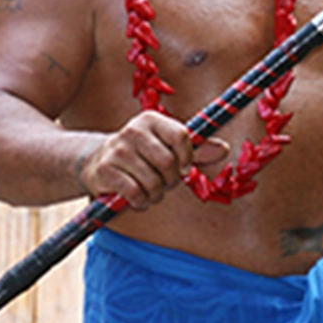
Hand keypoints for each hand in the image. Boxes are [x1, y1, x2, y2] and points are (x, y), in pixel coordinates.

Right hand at [77, 111, 228, 208]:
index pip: (181, 136)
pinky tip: (138, 199)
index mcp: (152, 120)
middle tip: (164, 183)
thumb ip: (197, 149)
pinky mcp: (105, 170)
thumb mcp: (168, 147)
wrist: (98, 162)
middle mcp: (133, 130)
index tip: (184, 169)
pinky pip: (135, 193)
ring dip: (156, 194)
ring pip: (153, 181)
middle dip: (171, 181)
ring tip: (150, 191)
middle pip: (168, 163)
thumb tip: (224, 149)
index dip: (187, 158)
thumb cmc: (142, 156)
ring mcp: (117, 150)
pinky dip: (141, 202)